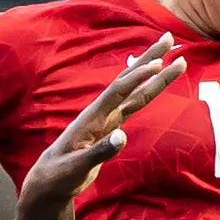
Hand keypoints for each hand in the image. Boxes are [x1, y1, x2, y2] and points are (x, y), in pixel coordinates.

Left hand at [14, 37, 185, 218]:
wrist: (49, 181)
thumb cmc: (59, 175)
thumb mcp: (77, 168)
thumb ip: (99, 152)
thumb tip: (123, 136)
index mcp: (92, 119)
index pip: (118, 92)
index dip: (137, 78)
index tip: (158, 63)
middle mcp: (101, 113)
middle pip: (129, 81)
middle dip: (150, 60)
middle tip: (170, 38)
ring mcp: (106, 119)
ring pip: (134, 91)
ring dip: (153, 73)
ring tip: (171, 56)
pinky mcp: (110, 128)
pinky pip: (131, 103)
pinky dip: (144, 90)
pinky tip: (152, 80)